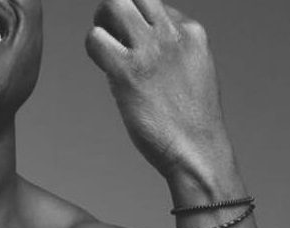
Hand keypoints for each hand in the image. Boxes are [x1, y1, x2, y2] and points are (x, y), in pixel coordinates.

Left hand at [85, 0, 234, 183]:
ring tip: (103, 48)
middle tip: (108, 31)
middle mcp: (171, 34)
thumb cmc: (193, 121)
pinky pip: (95, 39)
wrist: (197, 151)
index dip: (137, 21)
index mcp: (191, 33)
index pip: (155, 5)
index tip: (133, 43)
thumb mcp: (194, 73)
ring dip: (100, 23)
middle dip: (114, 9)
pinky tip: (102, 66)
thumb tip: (144, 48)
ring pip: (112, 5)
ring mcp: (149, 51)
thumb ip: (173, 53)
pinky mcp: (128, 71)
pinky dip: (92, 48)